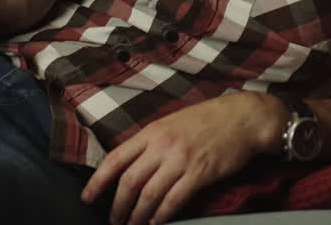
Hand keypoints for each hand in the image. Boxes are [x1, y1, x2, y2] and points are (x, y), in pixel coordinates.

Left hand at [80, 92, 284, 224]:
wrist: (243, 117)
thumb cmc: (208, 119)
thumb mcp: (172, 123)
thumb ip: (152, 142)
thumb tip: (131, 165)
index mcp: (152, 132)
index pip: (115, 158)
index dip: (98, 181)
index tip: (87, 197)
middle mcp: (162, 145)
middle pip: (129, 181)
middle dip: (118, 206)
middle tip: (114, 221)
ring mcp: (181, 159)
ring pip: (149, 194)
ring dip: (138, 215)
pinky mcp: (200, 173)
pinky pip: (174, 199)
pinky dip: (162, 215)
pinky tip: (156, 222)